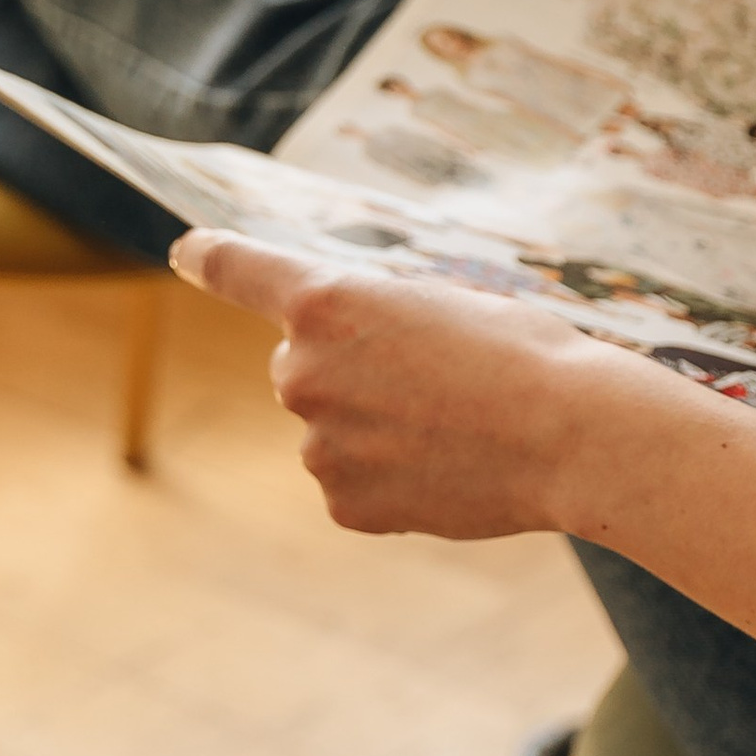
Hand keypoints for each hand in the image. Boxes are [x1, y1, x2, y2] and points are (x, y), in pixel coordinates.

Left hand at [171, 233, 611, 537]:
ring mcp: (317, 445)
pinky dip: (391, 476)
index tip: (187, 251)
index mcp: (328, 302)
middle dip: (349, 367)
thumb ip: (378, 322)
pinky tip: (449, 466)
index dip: (213, 258)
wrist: (568, 435)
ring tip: (457, 425)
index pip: (245, 271)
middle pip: (303, 364)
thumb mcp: (445, 303)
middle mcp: (302, 371)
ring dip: (375, 425)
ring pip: (331, 428)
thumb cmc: (524, 352)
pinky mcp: (342, 504)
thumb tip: (357, 366)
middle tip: (434, 375)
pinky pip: (354, 481)